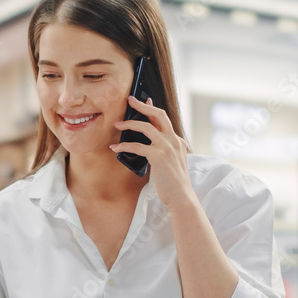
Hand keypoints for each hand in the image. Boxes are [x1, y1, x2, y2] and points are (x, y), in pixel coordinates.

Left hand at [110, 96, 195, 211]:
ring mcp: (168, 147)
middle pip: (158, 114)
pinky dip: (124, 145)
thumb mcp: (172, 162)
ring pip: (146, 127)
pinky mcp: (159, 156)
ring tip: (117, 125)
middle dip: (143, 105)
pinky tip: (115, 147)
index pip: (164, 119)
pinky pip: (137, 146)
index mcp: (177, 141)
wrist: (181, 196)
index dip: (152, 109)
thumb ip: (163, 151)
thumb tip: (147, 145)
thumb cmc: (173, 183)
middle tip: (129, 100)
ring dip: (129, 124)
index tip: (144, 100)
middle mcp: (174, 140)